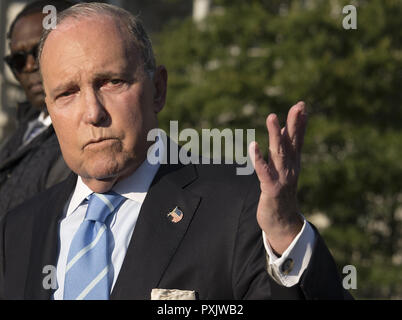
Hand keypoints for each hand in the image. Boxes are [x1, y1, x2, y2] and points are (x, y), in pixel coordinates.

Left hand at [249, 101, 307, 254]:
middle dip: (294, 123)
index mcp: (293, 162)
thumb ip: (285, 149)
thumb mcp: (286, 169)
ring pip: (278, 153)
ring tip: (272, 117)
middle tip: (298, 105)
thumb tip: (285, 128)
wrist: (282, 222)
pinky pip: (263, 171)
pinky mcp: (271, 188)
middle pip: (291, 142)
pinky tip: (253, 145)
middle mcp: (290, 168)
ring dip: (275, 135)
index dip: (299, 122)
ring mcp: (282, 178)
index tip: (301, 105)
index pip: (297, 139)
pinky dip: (259, 158)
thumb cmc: (282, 191)